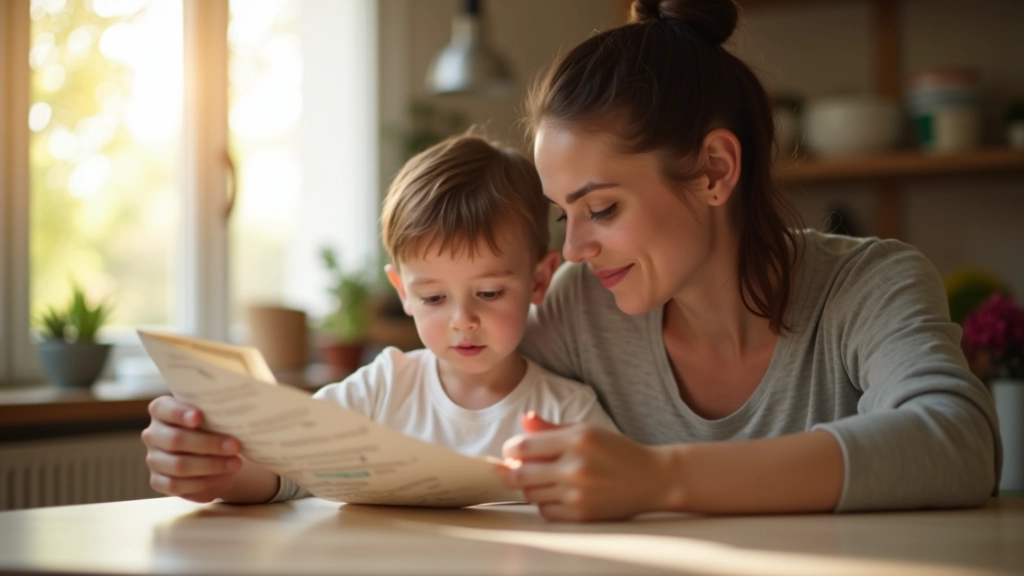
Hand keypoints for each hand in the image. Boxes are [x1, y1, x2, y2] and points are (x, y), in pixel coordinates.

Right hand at [141, 395, 243, 502]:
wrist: (215, 454)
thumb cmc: (214, 427)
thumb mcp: (214, 417)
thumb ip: (215, 415)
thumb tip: (233, 418)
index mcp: (161, 410)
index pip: (162, 408)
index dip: (179, 413)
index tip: (198, 417)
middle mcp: (153, 434)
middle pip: (175, 440)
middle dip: (208, 444)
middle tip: (235, 446)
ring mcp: (153, 459)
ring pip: (178, 465)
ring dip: (211, 465)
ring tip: (235, 463)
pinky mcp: (157, 481)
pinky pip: (176, 485)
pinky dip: (203, 482)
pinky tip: (223, 477)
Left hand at [502, 412, 678, 521]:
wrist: (652, 479)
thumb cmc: (617, 451)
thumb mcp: (586, 430)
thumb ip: (551, 428)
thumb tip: (524, 420)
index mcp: (576, 439)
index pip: (523, 446)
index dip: (510, 449)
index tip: (512, 451)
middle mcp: (575, 467)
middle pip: (520, 474)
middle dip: (512, 472)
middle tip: (515, 468)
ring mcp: (578, 493)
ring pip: (531, 494)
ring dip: (530, 487)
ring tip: (542, 479)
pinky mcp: (581, 514)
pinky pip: (546, 511)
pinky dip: (545, 503)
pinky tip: (557, 494)